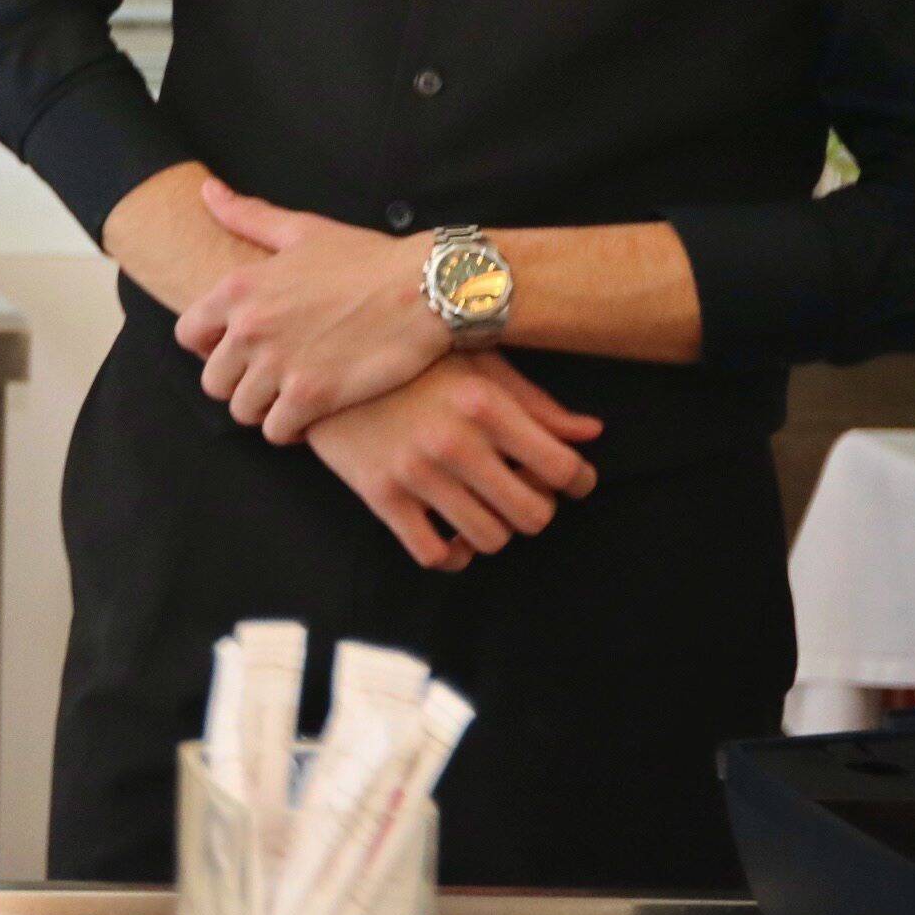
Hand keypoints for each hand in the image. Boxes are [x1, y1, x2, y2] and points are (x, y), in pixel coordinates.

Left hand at [173, 179, 443, 445]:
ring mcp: (278, 364)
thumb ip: (248, 215)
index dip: (209, 346)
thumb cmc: (367, 258)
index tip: (238, 348)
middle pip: (212, 380)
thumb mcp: (302, 230)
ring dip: (262, 409)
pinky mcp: (311, 396)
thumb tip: (207, 191)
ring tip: (287, 398)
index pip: (187, 335)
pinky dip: (288, 429)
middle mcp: (249, 327)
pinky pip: (275, 431)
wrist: (427, 289)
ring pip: (241, 410)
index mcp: (238, 288)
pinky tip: (309, 415)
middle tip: (267, 379)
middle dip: (237, 382)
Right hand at [304, 355, 602, 570]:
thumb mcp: (478, 366)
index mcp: (485, 404)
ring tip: (486, 509)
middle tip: (523, 493)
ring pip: (490, 539)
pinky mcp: (380, 495)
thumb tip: (591, 434)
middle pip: (533, 515)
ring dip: (496, 530)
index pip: (563, 468)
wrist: (323, 359)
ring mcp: (415, 472)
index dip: (578, 481)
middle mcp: (454, 442)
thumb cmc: (413, 361)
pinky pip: (433, 554)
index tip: (570, 479)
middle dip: (537, 509)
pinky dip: (453, 555)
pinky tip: (452, 534)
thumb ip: (536, 404)